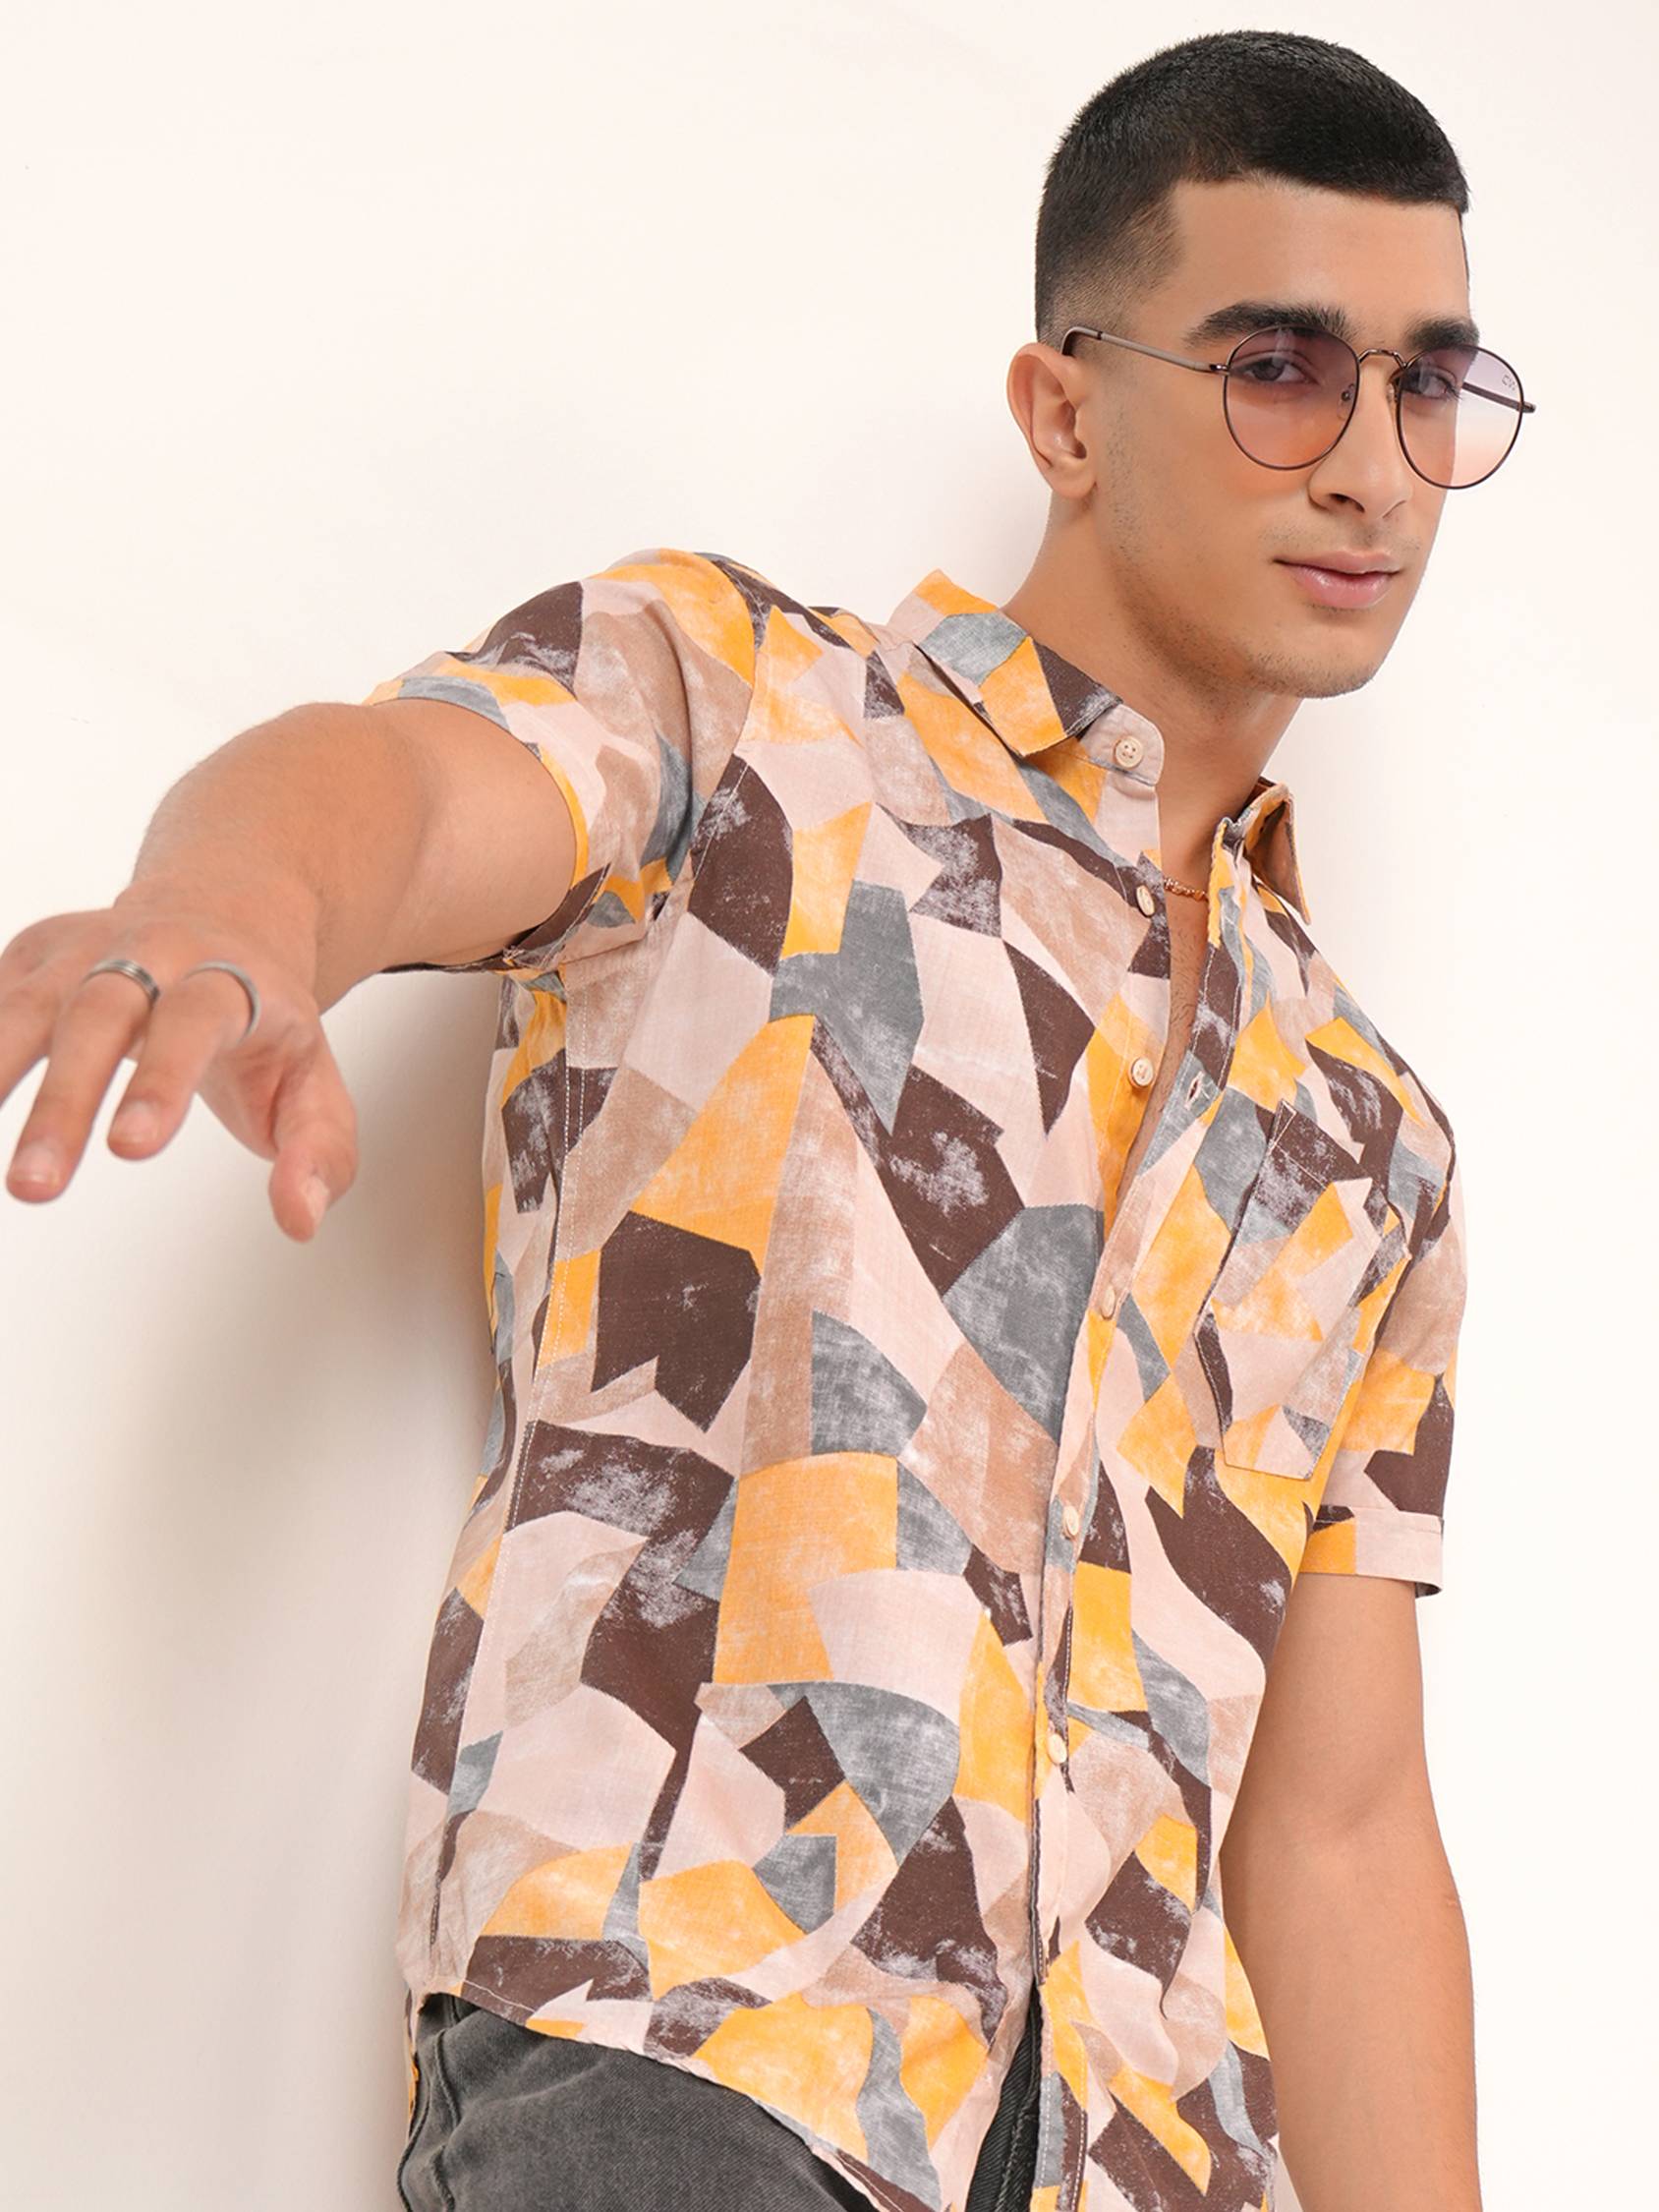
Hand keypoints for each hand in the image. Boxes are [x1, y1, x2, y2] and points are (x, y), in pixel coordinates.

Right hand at [0, 888, 358, 1241]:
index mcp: (230, 980)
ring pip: (24, 1006)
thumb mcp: (316, 1081)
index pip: (194, 1023)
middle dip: (63, 1102)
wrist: (229, 912)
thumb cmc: (269, 1022)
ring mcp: (84, 950)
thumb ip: (320, 1151)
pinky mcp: (31, 958)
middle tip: (34, 1190)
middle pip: (98, 1016)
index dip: (163, 1081)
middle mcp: (152, 951)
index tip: (133, 1150)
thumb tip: (301, 1220)